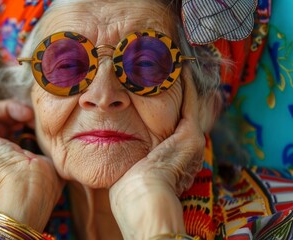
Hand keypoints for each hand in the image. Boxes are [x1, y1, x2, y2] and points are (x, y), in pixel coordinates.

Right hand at [0, 99, 64, 230]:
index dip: (28, 121)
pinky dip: (6, 107)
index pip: (13, 131)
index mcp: (4, 163)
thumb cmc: (42, 186)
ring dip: (14, 109)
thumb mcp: (49, 161)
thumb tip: (57, 131)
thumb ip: (48, 146)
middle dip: (21, 113)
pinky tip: (24, 115)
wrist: (28, 194)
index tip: (45, 123)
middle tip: (38, 117)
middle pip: (2, 122)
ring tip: (31, 116)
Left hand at [109, 72, 205, 238]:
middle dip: (182, 91)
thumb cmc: (128, 192)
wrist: (143, 200)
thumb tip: (108, 146)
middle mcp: (187, 149)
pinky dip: (186, 85)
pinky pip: (191, 102)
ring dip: (183, 84)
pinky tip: (179, 68)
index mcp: (174, 158)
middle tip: (177, 69)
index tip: (162, 89)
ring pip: (191, 105)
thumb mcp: (128, 170)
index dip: (172, 106)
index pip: (175, 125)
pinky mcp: (190, 136)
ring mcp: (192, 142)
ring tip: (176, 63)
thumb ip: (127, 156)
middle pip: (188, 112)